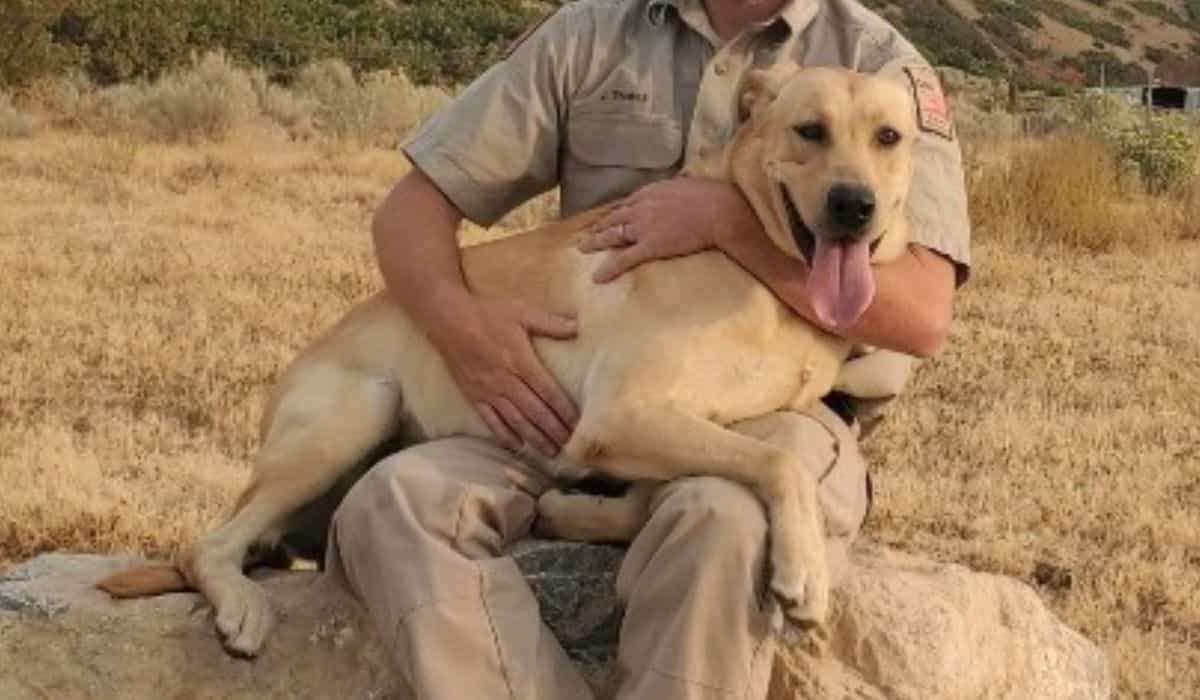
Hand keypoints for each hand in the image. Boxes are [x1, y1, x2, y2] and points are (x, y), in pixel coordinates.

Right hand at [426, 294, 578, 455]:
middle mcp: (506, 381)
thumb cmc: (487, 315)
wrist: (448, 320)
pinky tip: (517, 446)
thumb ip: (550, 323)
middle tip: (570, 445)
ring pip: (516, 421)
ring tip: (550, 451)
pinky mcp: (473, 396)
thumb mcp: (521, 313)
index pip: (548, 391)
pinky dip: (504, 435)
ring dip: (534, 438)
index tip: (578, 424)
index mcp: (521, 361)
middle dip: (554, 430)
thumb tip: (578, 327)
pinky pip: (491, 421)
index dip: (564, 410)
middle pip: (535, 411)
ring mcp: (488, 391)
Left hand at [580, 177, 761, 281]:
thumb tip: (686, 178)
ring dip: (596, 242)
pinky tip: (598, 277)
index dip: (616, 211)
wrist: (719, 210)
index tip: (608, 216)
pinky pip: (624, 259)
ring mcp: (644, 227)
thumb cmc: (712, 196)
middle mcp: (642, 207)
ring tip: (583, 249)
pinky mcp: (650, 246)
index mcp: (652, 192)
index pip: (628, 202)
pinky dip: (609, 268)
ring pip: (612, 235)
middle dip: (599, 225)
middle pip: (614, 217)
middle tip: (587, 233)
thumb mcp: (692, 183)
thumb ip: (682, 184)